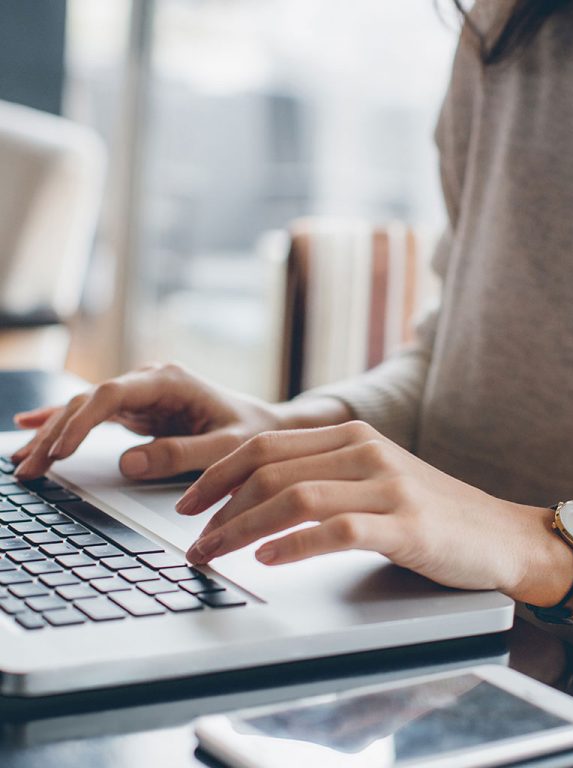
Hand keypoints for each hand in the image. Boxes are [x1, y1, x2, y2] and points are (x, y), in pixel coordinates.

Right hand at [12, 363, 286, 480]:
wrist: (265, 425)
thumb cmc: (251, 433)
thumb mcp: (225, 447)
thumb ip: (181, 454)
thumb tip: (127, 463)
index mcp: (171, 381)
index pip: (112, 394)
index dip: (81, 421)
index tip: (59, 451)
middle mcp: (151, 381)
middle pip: (90, 401)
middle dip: (55, 433)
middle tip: (29, 468)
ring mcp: (142, 394)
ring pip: (85, 408)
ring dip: (52, 433)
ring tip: (22, 461)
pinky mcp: (139, 409)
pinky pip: (94, 415)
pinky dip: (64, 423)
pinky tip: (30, 425)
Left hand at [177, 421, 572, 600]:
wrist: (499, 535)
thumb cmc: (430, 513)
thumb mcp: (375, 479)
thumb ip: (325, 475)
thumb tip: (256, 497)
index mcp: (353, 436)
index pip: (267, 444)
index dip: (218, 474)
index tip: (188, 504)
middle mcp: (366, 451)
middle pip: (270, 468)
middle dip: (218, 506)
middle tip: (192, 540)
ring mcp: (388, 486)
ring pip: (295, 497)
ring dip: (242, 529)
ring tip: (214, 554)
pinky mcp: (406, 525)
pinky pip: (336, 530)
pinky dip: (294, 544)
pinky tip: (267, 559)